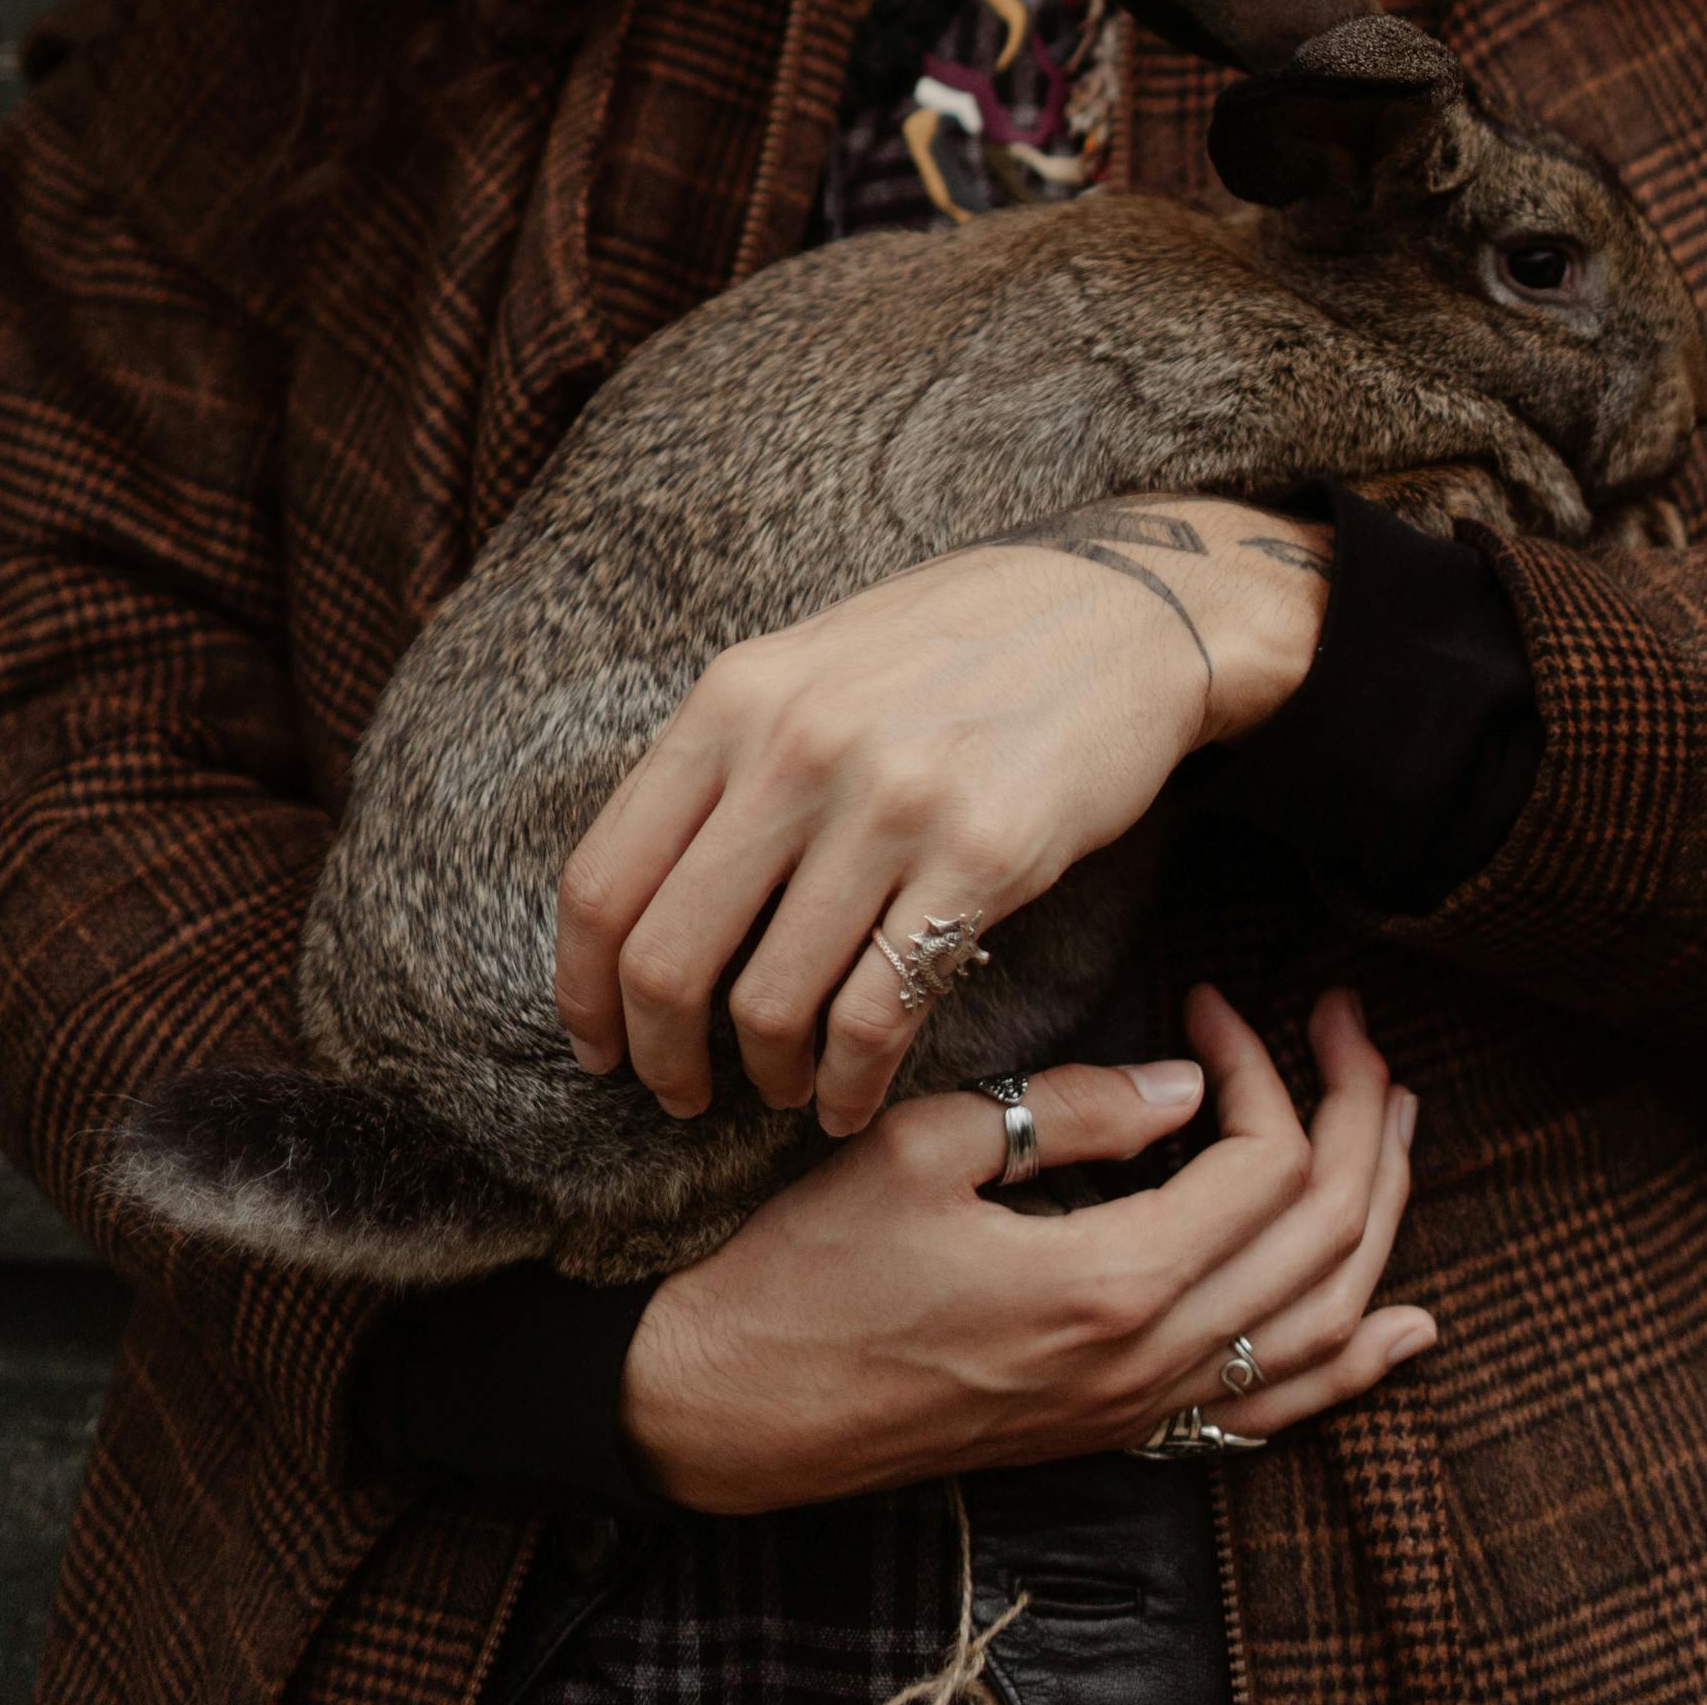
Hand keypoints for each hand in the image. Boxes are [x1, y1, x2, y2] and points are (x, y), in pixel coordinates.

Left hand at [555, 498, 1331, 1134]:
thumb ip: (730, 758)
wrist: (1120, 613)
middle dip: (661, 1057)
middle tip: (681, 1092)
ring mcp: (888, 802)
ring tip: (784, 1089)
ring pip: (770, 1003)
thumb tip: (645, 891)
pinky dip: (851, 1084)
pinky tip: (853, 1094)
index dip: (585, 988)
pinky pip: (877, 1013)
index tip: (600, 1043)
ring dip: (765, 1079)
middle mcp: (795, 746)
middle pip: (668, 958)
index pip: (605, 876)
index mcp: (735, 697)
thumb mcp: (815, 665)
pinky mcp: (979, 857)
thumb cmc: (958, 645)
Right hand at [618, 984, 1433, 1511]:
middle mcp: (1147, 1366)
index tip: (1210, 994)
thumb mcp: (926, 1149)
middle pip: (1322, 1239)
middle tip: (1344, 1025)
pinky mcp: (1116, 1435)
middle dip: (1355, 1117)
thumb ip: (1076, 1111)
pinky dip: (1354, 1365)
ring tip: (1396, 1125)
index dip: (1259, 1065)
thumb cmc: (810, 1268)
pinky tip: (1404, 1326)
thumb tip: (1188, 1079)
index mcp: (1108, 1285)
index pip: (1261, 1163)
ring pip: (1322, 1324)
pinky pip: (1275, 1414)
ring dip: (1376, 1218)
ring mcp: (1138, 1414)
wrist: (734, 1409)